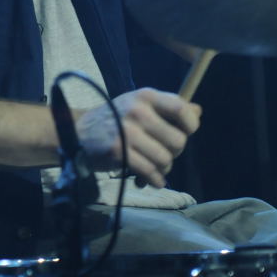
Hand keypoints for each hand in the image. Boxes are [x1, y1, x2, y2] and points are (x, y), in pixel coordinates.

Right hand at [75, 87, 200, 187]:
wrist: (78, 131)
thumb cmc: (116, 118)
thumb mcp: (140, 105)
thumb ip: (168, 108)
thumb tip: (198, 111)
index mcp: (146, 96)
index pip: (181, 108)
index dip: (191, 124)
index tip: (186, 132)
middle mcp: (138, 111)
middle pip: (178, 140)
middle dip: (175, 152)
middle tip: (164, 153)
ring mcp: (127, 132)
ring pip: (165, 159)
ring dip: (164, 169)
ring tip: (155, 167)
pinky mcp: (118, 152)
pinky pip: (149, 172)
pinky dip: (155, 180)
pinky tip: (152, 180)